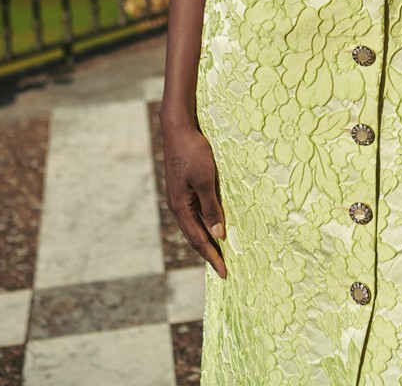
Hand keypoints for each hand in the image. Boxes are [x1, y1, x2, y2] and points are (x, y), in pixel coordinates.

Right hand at [161, 119, 227, 276]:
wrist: (178, 128)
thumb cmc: (193, 153)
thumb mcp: (206, 180)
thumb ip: (211, 208)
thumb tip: (218, 235)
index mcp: (180, 207)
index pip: (198, 239)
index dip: (212, 256)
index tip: (224, 273)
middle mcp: (177, 206)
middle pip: (194, 236)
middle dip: (209, 253)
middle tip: (224, 268)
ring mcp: (178, 197)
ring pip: (194, 225)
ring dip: (206, 239)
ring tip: (220, 252)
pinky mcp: (182, 188)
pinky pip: (194, 212)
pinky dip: (204, 223)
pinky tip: (212, 225)